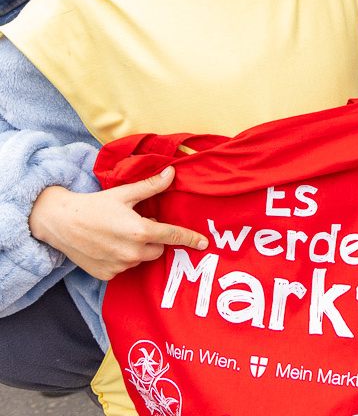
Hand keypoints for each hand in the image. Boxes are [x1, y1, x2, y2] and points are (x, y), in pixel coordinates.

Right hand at [28, 167, 207, 279]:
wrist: (61, 223)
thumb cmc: (95, 205)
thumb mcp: (124, 193)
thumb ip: (151, 186)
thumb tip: (172, 173)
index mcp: (140, 231)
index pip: (172, 236)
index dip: (190, 239)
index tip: (204, 243)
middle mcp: (131, 253)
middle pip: (159, 249)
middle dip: (155, 238)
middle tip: (140, 224)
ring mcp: (118, 266)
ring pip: (142, 259)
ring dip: (139, 249)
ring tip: (121, 233)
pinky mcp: (106, 275)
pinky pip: (125, 268)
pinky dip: (123, 258)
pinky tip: (110, 245)